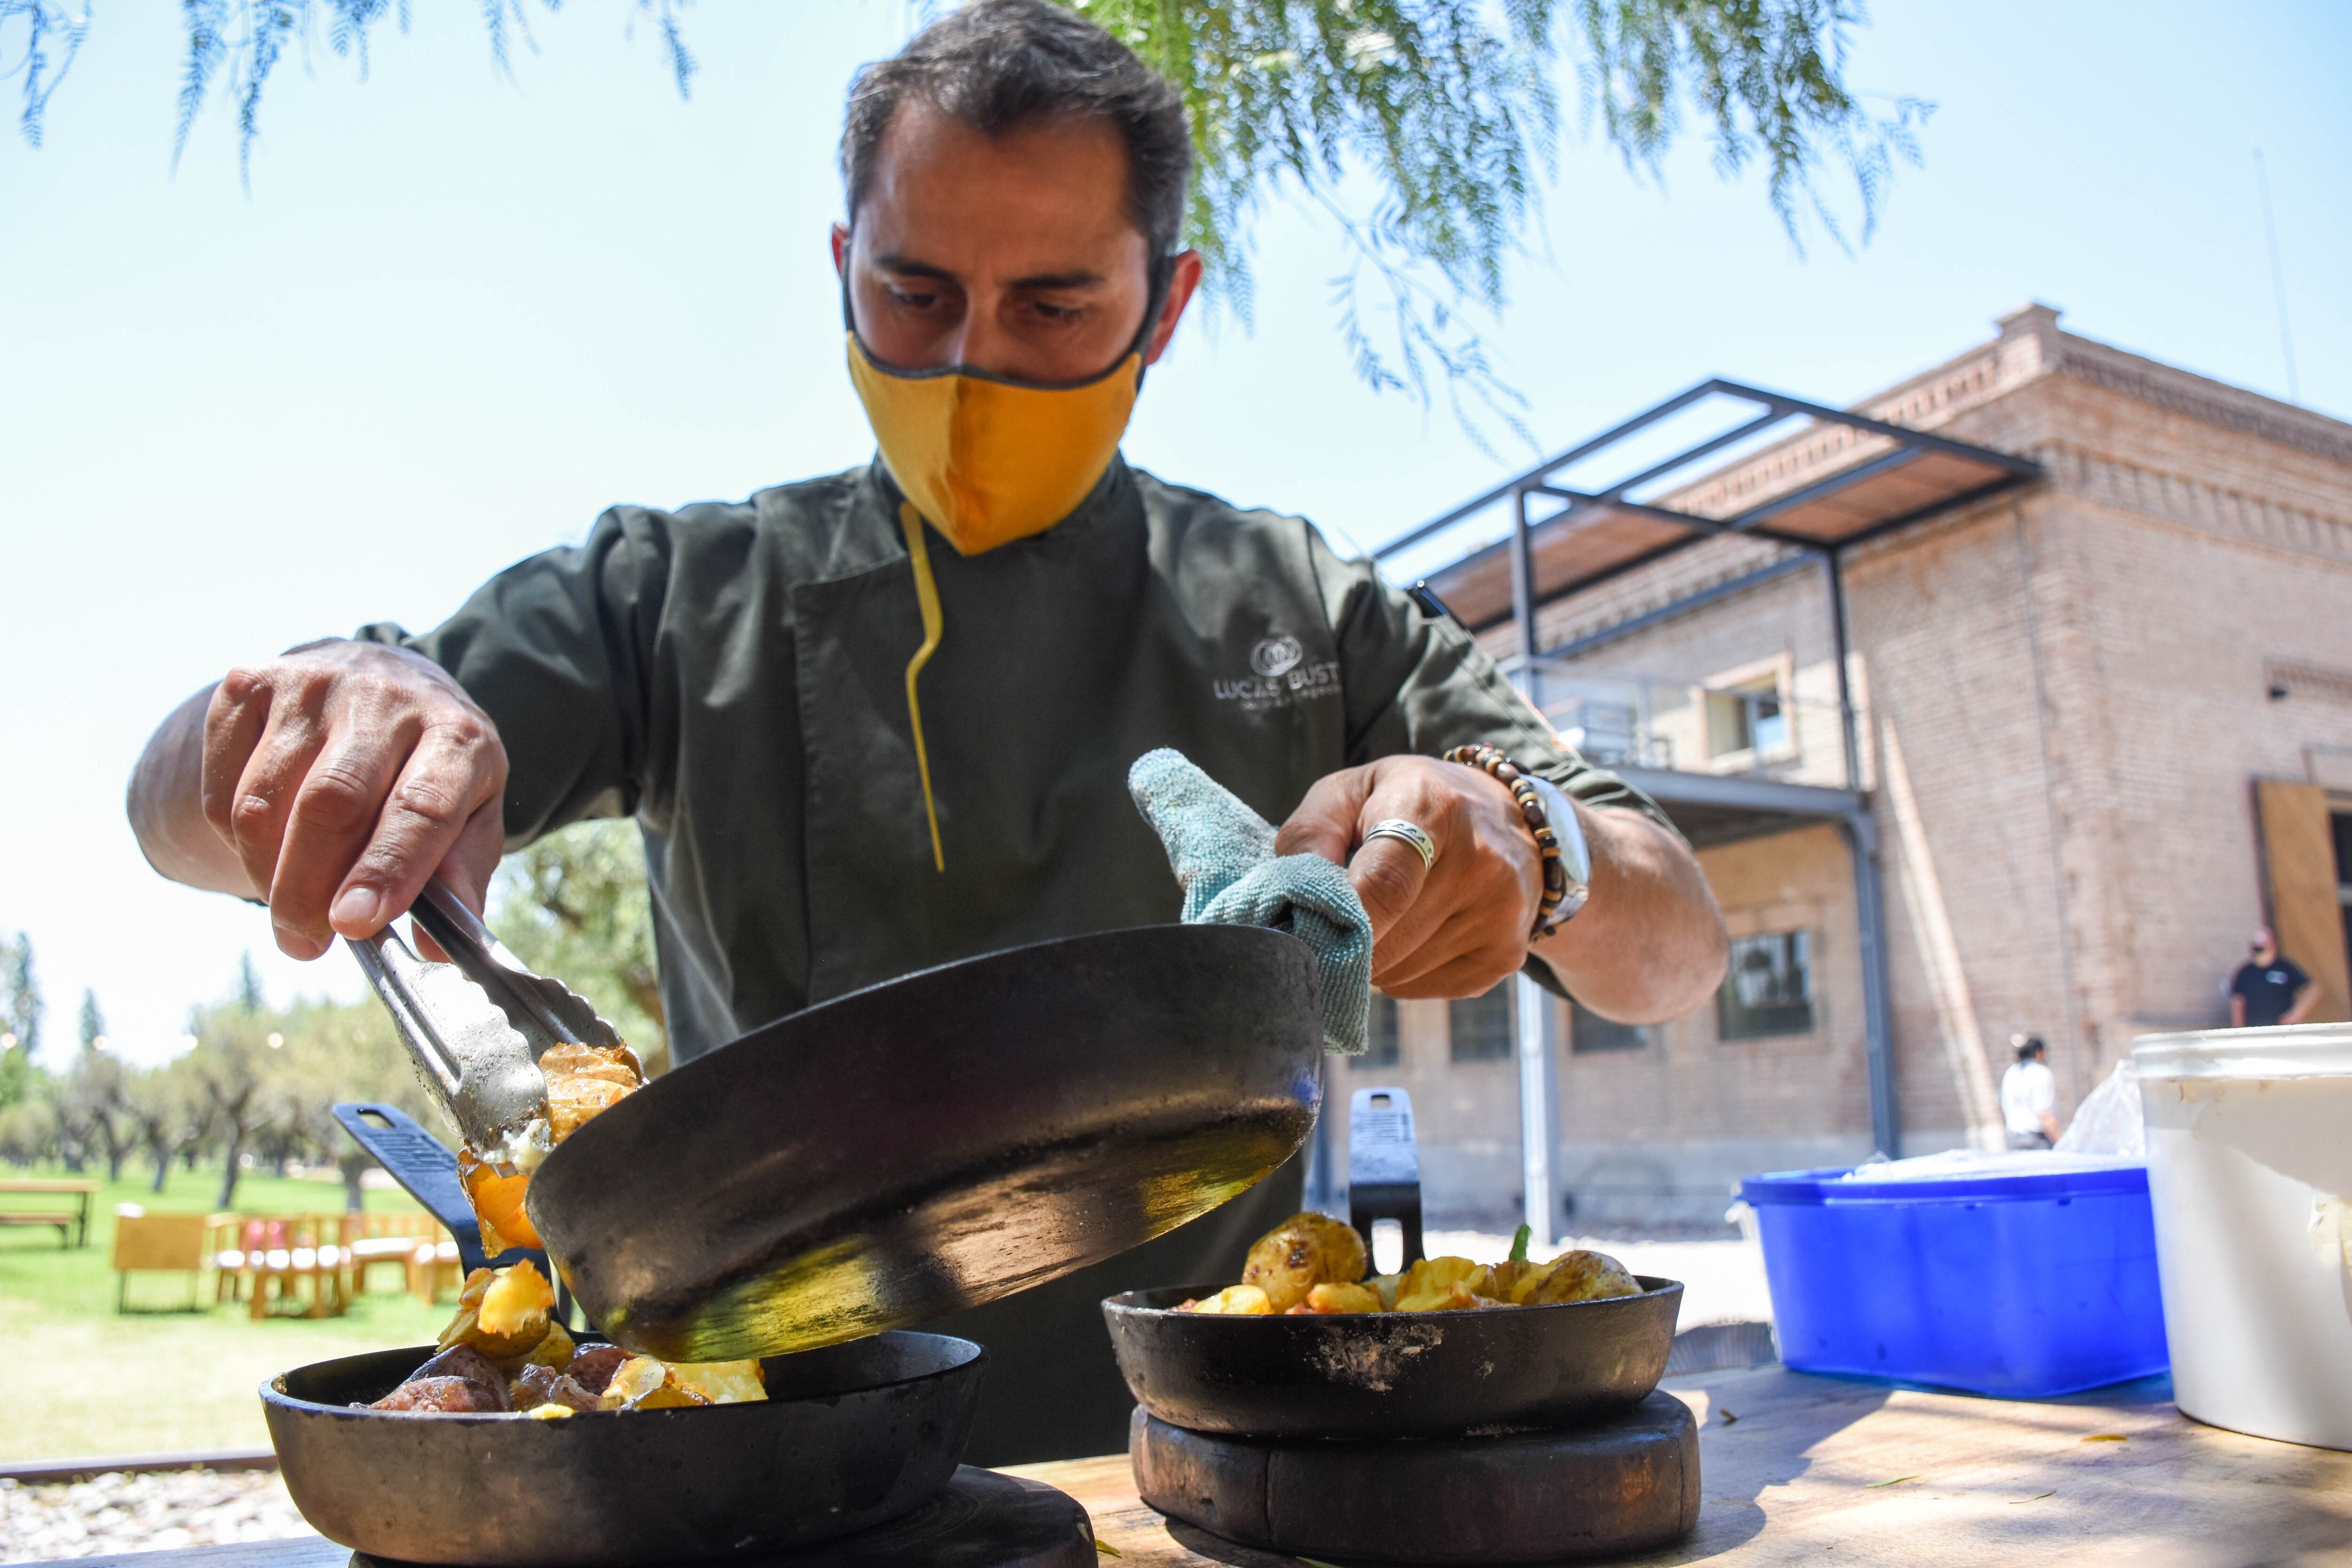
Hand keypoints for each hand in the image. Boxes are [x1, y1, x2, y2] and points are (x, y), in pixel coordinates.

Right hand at [194, 639, 506, 957]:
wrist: (381, 683)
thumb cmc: (429, 770)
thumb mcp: (471, 815)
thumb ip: (458, 877)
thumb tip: (436, 949)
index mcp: (456, 736)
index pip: (420, 806)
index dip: (386, 870)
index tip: (355, 925)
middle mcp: (386, 700)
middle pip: (331, 803)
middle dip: (308, 889)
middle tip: (305, 943)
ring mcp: (312, 685)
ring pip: (264, 802)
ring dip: (267, 874)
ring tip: (289, 911)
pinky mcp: (248, 685)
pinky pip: (222, 788)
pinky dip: (234, 839)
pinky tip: (268, 850)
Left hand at [1276, 755, 1537, 998]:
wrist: (1501, 816)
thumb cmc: (1406, 803)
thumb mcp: (1350, 792)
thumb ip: (1310, 833)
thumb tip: (1293, 896)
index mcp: (1433, 807)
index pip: (1383, 885)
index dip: (1340, 919)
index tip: (1308, 931)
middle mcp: (1480, 861)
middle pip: (1388, 938)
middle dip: (1344, 942)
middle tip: (1327, 926)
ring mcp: (1500, 912)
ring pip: (1401, 971)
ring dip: (1371, 959)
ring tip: (1376, 921)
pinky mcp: (1506, 954)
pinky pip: (1425, 988)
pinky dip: (1401, 973)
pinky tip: (1408, 935)